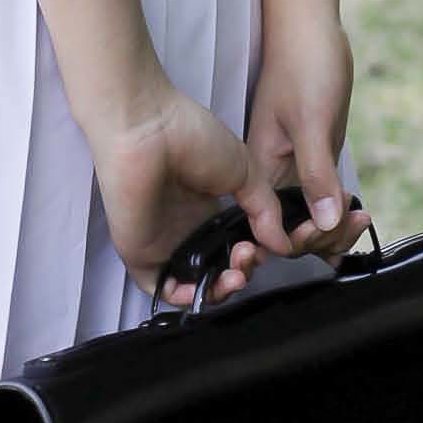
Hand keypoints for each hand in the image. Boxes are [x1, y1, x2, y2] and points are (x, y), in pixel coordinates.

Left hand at [88, 82, 269, 311]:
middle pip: (217, 268)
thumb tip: (284, 245)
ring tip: (235, 274)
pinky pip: (159, 286)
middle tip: (249, 256)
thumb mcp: (244, 171)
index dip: (254, 254)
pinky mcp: (138, 249)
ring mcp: (160, 239)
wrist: (145, 125)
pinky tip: (203, 289)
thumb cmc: (190, 135)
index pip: (233, 246)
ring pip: (192, 282)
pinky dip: (182, 297)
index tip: (267, 245)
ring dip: (219, 289)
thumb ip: (265, 211)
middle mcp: (184, 226)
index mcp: (206, 207)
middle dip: (242, 272)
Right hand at [243, 13, 372, 263]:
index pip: (267, 227)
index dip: (295, 240)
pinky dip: (337, 215)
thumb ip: (315, 173)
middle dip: (321, 239)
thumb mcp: (311, 120)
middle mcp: (268, 173)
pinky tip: (357, 215)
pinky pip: (319, 201)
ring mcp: (291, 167)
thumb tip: (325, 223)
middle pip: (287, 230)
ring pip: (306, 219)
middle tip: (354, 222)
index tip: (326, 230)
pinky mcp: (309, 158)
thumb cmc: (304, 64)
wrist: (310, 26)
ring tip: (361, 220)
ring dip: (333, 231)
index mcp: (254, 167)